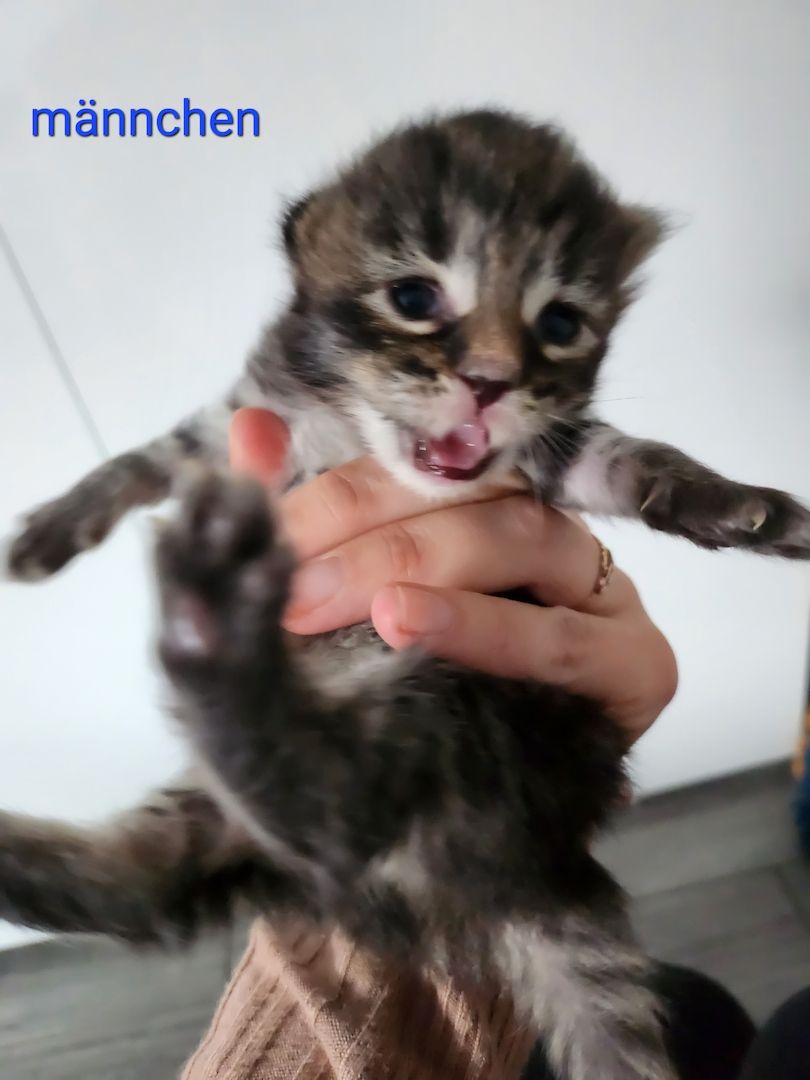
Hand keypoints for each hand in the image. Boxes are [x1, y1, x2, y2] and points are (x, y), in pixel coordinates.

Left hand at [230, 409, 677, 745]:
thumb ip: (306, 525)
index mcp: (488, 508)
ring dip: (427, 564)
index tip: (265, 527)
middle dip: (374, 531)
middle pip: (473, 491)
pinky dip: (483, 628)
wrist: (456, 827)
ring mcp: (601, 594)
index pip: (417, 471)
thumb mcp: (340, 613)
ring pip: (524, 539)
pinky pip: (561, 638)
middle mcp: (548, 534)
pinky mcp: (637, 665)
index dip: (340, 492)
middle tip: (295, 581)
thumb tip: (250, 429)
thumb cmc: (403, 701)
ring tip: (350, 602)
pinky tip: (408, 627)